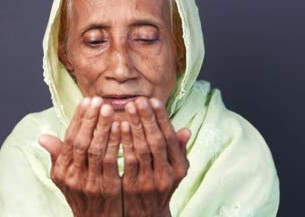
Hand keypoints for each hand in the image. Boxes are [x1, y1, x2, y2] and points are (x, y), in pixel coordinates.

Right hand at [39, 97, 122, 216]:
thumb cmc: (83, 194)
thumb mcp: (65, 178)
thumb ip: (59, 156)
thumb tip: (42, 136)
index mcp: (63, 170)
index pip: (70, 139)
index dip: (79, 119)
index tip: (87, 100)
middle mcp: (73, 176)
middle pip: (81, 142)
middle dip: (91, 119)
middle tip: (99, 100)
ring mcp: (90, 183)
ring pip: (96, 150)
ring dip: (103, 127)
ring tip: (110, 109)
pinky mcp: (108, 188)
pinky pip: (112, 162)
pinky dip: (116, 143)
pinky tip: (122, 128)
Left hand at [121, 97, 190, 216]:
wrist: (147, 216)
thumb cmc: (160, 186)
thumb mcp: (175, 170)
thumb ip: (177, 150)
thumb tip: (186, 130)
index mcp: (178, 168)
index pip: (170, 138)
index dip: (162, 118)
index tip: (153, 100)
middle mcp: (167, 175)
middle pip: (156, 141)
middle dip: (147, 118)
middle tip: (138, 99)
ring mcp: (150, 182)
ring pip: (142, 150)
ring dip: (135, 127)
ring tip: (128, 108)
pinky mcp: (133, 188)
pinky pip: (127, 161)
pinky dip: (123, 143)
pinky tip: (119, 127)